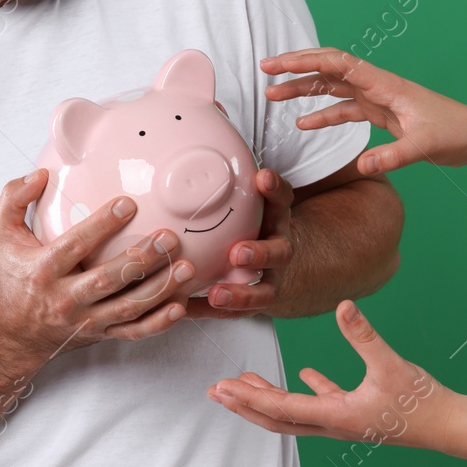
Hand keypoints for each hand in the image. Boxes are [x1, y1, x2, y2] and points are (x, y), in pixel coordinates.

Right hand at [0, 168, 197, 359]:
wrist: (14, 331)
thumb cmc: (14, 275)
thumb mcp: (1, 234)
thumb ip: (13, 198)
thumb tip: (40, 175)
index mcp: (42, 270)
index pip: (75, 246)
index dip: (102, 225)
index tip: (128, 204)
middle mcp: (65, 299)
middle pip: (108, 280)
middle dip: (141, 258)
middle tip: (169, 237)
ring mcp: (85, 320)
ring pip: (128, 307)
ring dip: (160, 288)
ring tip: (186, 267)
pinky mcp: (101, 335)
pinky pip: (134, 332)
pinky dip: (158, 323)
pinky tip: (180, 307)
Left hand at [186, 167, 291, 320]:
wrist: (276, 265)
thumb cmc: (251, 224)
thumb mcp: (251, 201)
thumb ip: (229, 182)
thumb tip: (186, 153)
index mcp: (275, 219)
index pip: (281, 200)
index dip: (274, 189)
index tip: (262, 178)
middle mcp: (277, 249)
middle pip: (278, 252)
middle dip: (260, 252)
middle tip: (239, 251)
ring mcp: (269, 280)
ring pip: (263, 292)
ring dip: (241, 294)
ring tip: (216, 294)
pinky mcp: (253, 304)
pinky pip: (233, 313)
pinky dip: (209, 312)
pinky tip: (184, 310)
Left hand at [206, 299, 451, 448]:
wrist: (451, 427)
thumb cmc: (422, 401)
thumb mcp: (390, 364)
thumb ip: (363, 335)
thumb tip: (344, 305)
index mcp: (335, 415)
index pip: (280, 407)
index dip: (249, 397)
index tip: (223, 388)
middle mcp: (332, 424)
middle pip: (276, 418)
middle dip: (244, 405)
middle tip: (215, 392)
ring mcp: (344, 420)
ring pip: (295, 412)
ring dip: (267, 397)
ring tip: (243, 383)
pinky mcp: (358, 412)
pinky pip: (324, 402)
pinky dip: (307, 390)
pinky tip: (303, 375)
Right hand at [260, 47, 466, 173]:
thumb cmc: (455, 133)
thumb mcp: (426, 147)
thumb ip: (394, 156)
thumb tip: (363, 166)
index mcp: (384, 85)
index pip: (338, 64)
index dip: (306, 61)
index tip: (278, 65)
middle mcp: (376, 86)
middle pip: (328, 68)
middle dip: (296, 67)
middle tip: (266, 70)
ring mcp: (376, 98)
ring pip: (331, 87)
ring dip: (303, 89)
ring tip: (273, 97)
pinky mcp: (379, 113)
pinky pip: (343, 109)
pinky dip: (322, 115)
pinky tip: (304, 124)